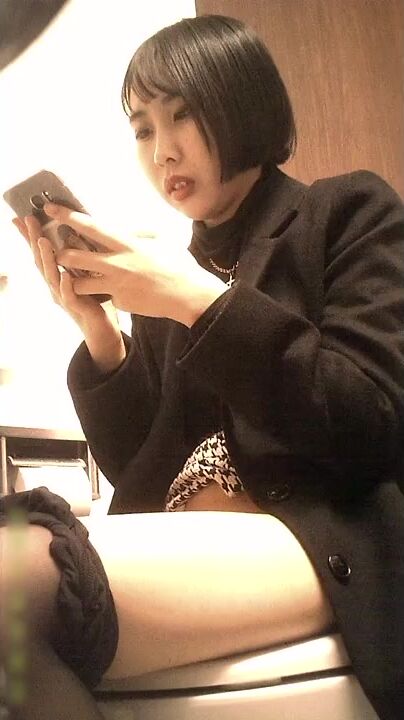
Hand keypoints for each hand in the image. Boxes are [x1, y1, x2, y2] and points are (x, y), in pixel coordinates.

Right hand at [12, 215, 125, 372]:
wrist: (100, 328)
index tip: (21, 217)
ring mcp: (63, 296)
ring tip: (44, 241)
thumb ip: (74, 257)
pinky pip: (69, 296)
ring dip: (47, 258)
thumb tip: (71, 234)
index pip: (40, 252)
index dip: (30, 236)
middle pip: (41, 260)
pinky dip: (66, 285)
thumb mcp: (81, 273)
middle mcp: (54, 285)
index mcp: (55, 275)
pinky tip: (65, 275)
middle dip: (34, 240)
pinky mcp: (77, 307)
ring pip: (51, 276)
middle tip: (29, 220)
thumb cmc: (91, 299)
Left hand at [43, 203, 227, 326]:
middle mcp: (116, 264)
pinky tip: (114, 292)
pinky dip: (104, 293)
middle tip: (59, 252)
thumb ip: (137, 233)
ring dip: (74, 280)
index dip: (67, 216)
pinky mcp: (119, 302)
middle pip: (73, 258)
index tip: (50, 208)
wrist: (188, 295)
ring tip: (78, 277)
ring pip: (79, 284)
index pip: (89, 226)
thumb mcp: (159, 240)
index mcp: (125, 243)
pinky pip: (103, 296)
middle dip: (60, 254)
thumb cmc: (177, 265)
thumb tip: (124, 230)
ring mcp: (115, 286)